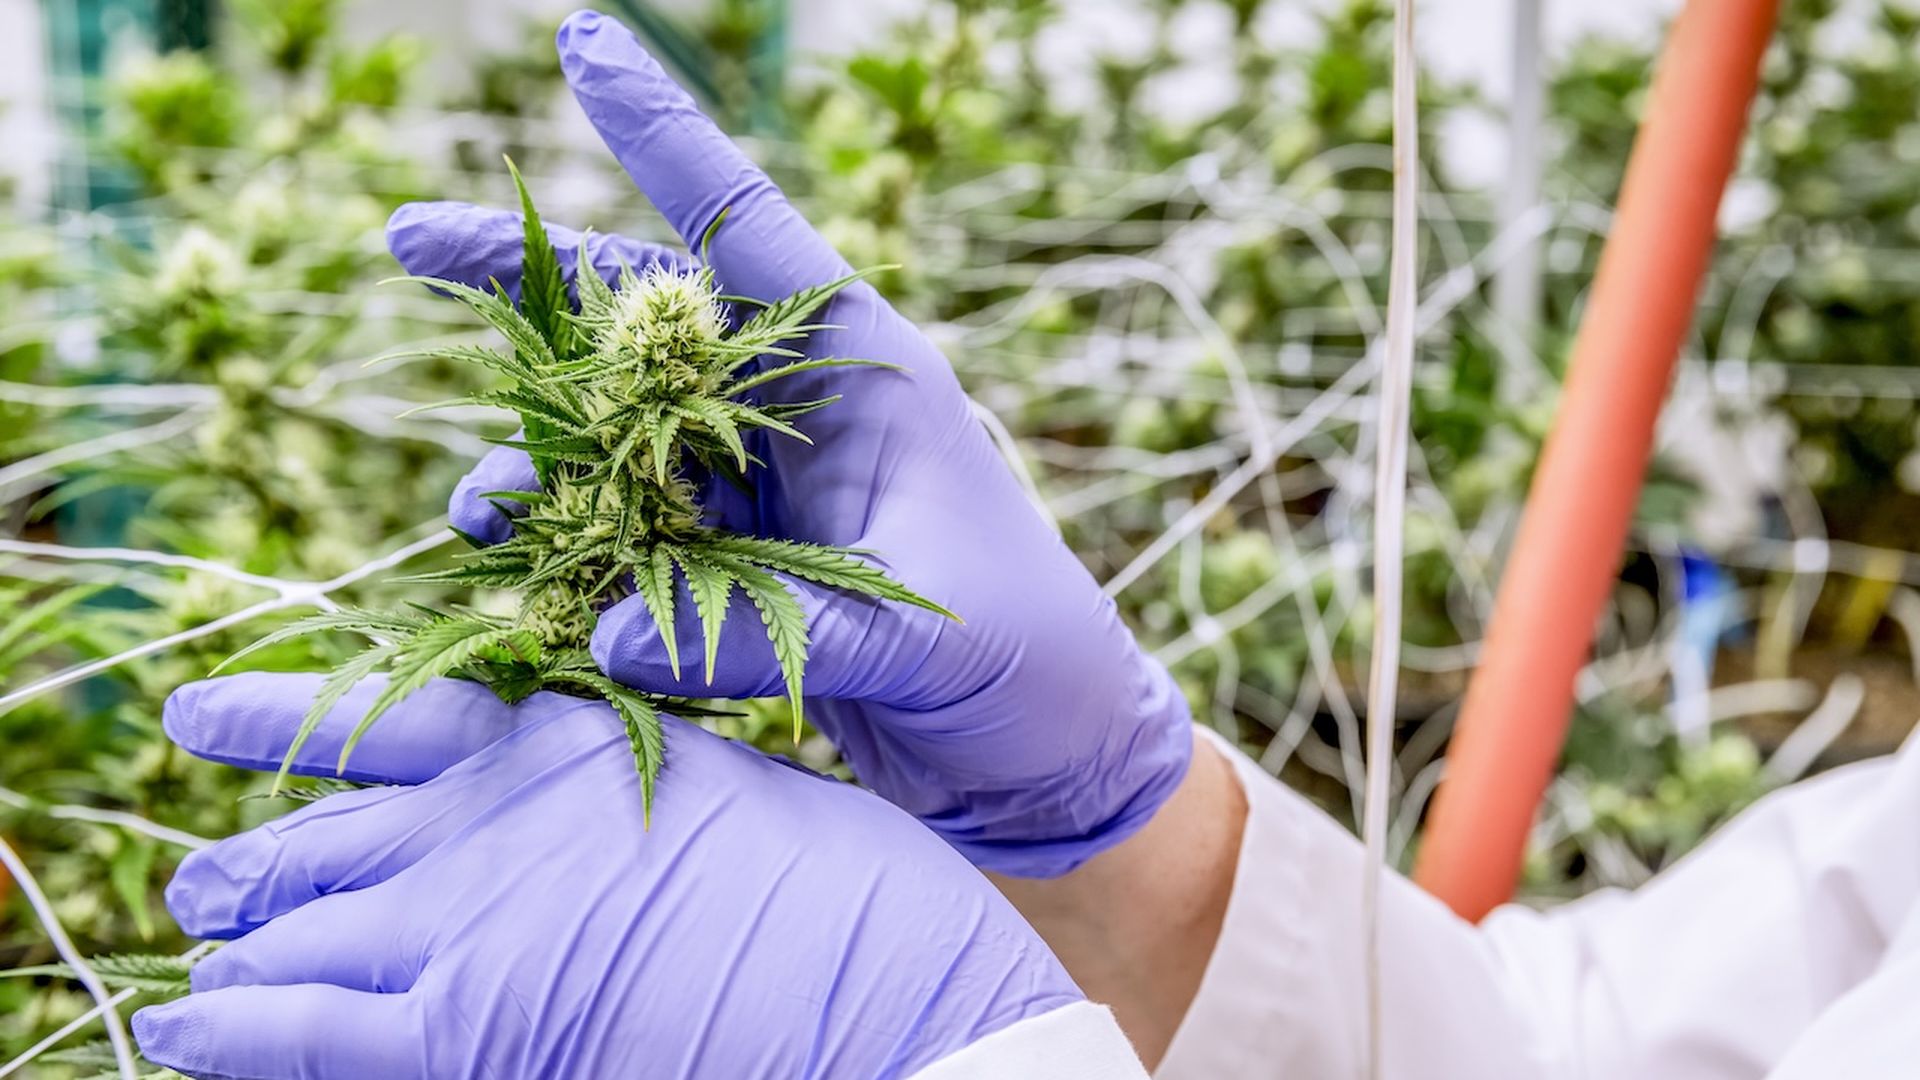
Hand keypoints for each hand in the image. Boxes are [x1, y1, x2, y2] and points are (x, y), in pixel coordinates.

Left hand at [132, 674, 1083, 1077]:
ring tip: (202, 955)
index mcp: (567, 740)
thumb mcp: (731, 802)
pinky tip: (189, 1032)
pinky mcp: (459, 1027)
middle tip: (206, 880)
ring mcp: (464, 917)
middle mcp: (492, 813)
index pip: (390, 712)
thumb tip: (580, 832)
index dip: (286, 719)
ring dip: (243, 943)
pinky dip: (232, 1030)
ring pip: (299, 924)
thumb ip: (627, 799)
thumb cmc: (850, 900)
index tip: (210, 718)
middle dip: (260, 858)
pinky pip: (298, 1030)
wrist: (888, 987)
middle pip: (328, 827)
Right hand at [386, 8, 1191, 878]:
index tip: (580, 42)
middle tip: (406, 239)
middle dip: (528, 282)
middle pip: (644, 320)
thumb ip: (766, 629)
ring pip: (617, 433)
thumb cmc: (1027, 661)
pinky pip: (627, 528)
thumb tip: (612, 634)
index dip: (665, 135)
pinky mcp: (739, 562)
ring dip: (536, 455)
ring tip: (480, 509)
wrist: (1047, 756)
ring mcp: (764, 485)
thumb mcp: (914, 630)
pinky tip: (524, 575)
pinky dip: (568, 544)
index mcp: (867, 370)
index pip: (749, 230)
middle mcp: (803, 410)